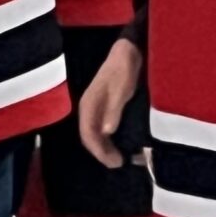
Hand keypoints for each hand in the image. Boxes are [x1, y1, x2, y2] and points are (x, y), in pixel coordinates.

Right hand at [78, 37, 142, 169]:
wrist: (128, 52)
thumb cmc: (124, 69)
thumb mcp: (120, 88)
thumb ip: (113, 109)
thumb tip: (107, 131)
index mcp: (89, 105)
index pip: (87, 134)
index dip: (99, 151)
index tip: (115, 162)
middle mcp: (89, 110)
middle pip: (90, 137)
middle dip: (103, 153)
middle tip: (120, 164)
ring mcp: (96, 109)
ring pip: (96, 135)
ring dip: (107, 148)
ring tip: (124, 158)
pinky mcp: (105, 109)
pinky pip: (104, 129)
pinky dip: (112, 140)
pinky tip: (124, 144)